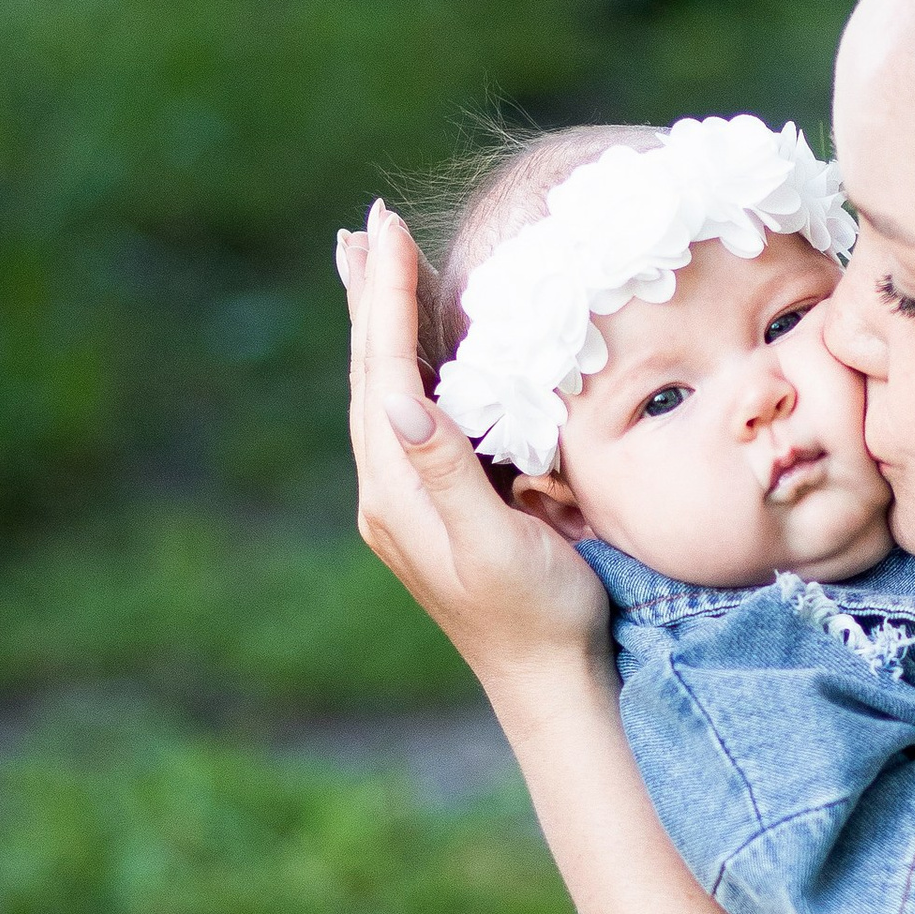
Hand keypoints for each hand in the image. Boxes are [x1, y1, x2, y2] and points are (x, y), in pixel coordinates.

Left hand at [337, 205, 605, 699]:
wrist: (549, 686)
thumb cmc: (538, 616)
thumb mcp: (493, 545)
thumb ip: (445, 471)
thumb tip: (398, 395)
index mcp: (396, 491)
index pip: (384, 371)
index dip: (383, 297)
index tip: (387, 227)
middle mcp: (387, 492)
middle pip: (371, 374)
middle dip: (369, 298)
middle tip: (366, 228)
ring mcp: (405, 503)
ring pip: (385, 393)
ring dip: (380, 328)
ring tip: (372, 271)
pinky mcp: (431, 510)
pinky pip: (407, 420)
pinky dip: (406, 368)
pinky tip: (415, 355)